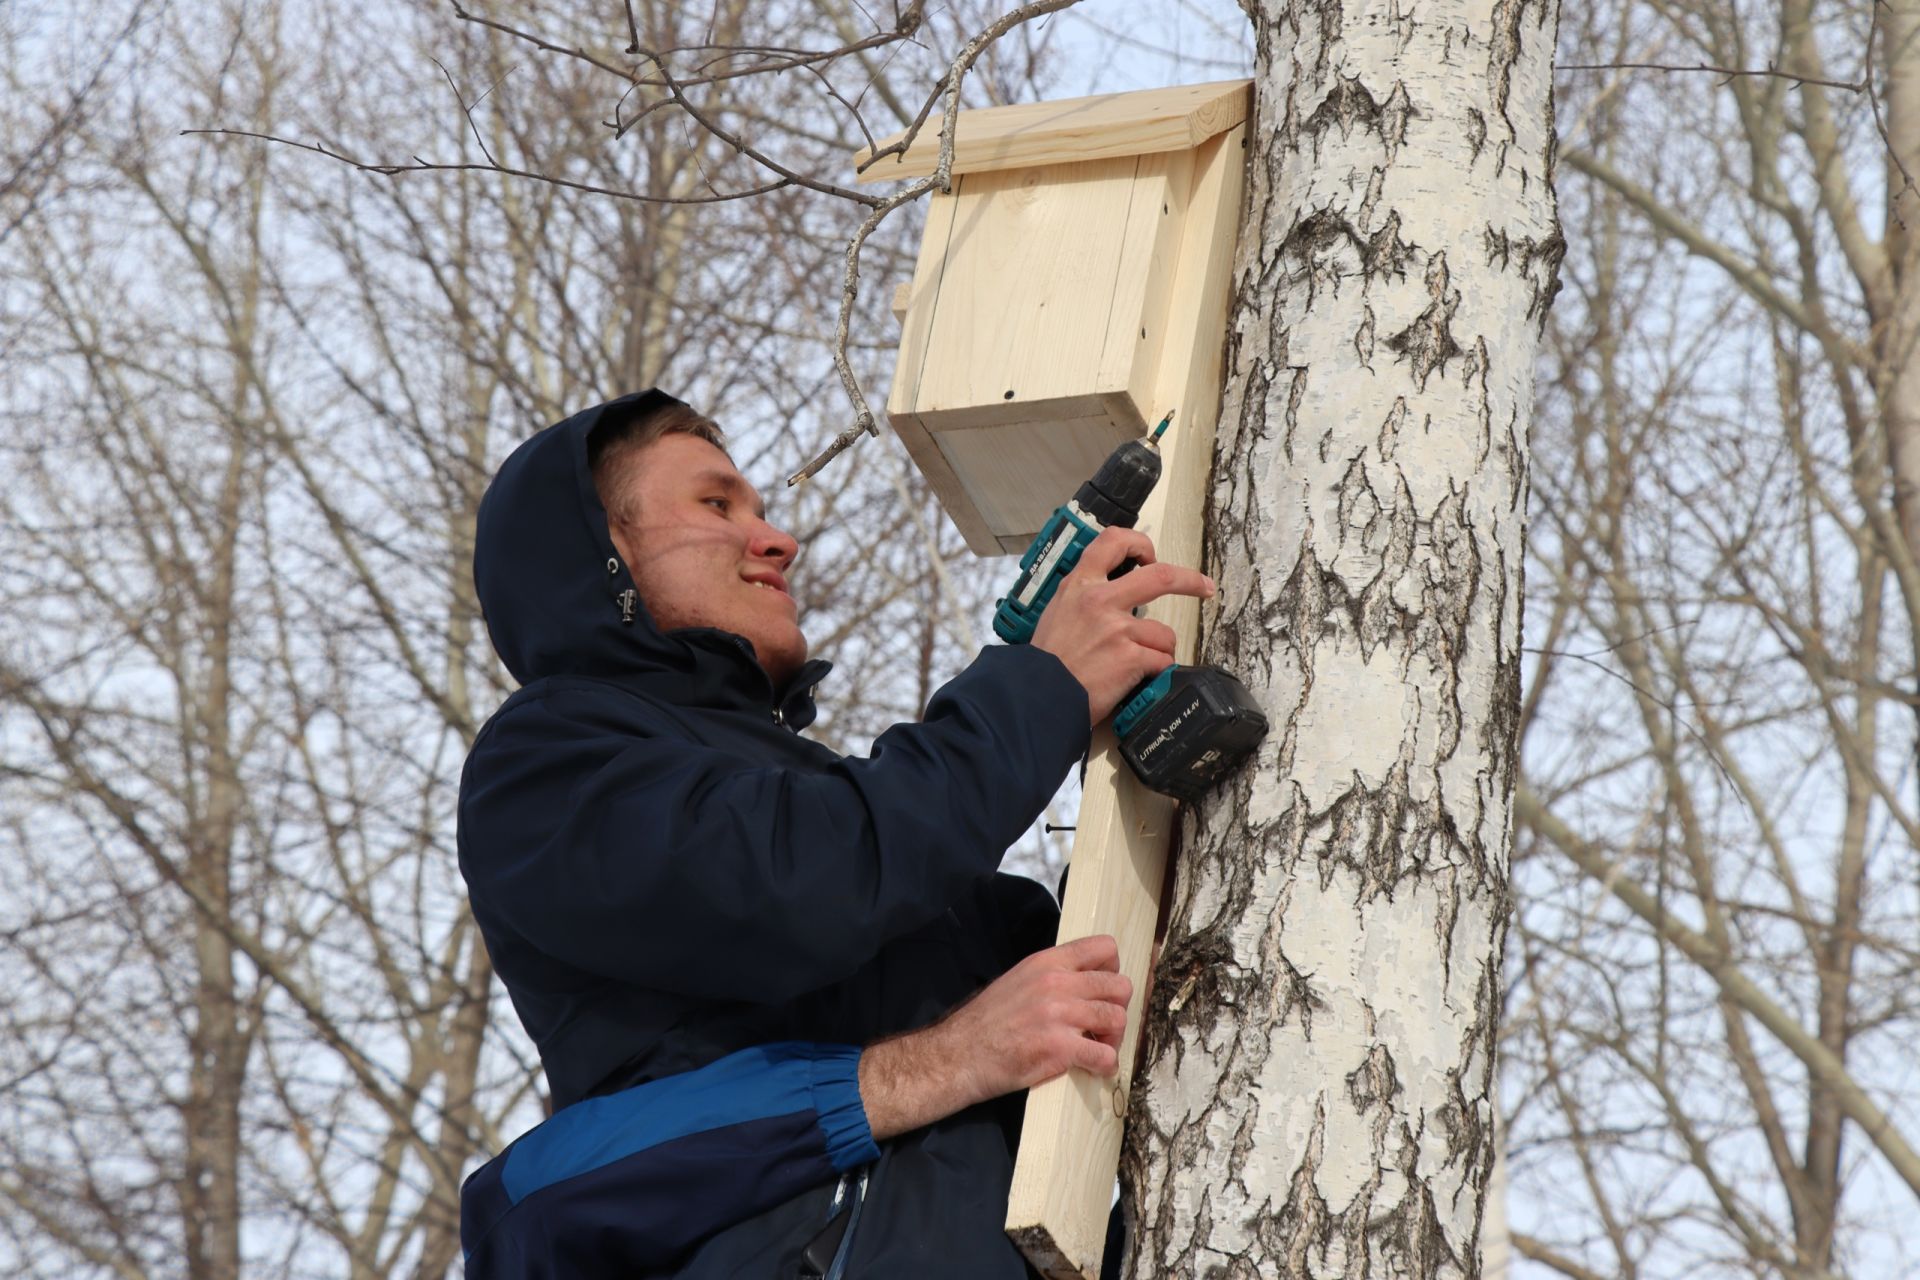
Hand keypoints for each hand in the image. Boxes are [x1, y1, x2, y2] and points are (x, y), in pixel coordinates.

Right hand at [858, 935, 1132, 1140]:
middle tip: (1103, 1025)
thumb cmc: (985, 1022)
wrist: (958, 1055)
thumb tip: (1086, 983)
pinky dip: (1106, 1065)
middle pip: (1120, 986)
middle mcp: (1057, 982)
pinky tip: (1095, 1069)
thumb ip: (1052, 976)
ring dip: (1114, 1037)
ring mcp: (1060, 1014)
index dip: (1113, 971)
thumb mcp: (1018, 981)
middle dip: (1118, 1008)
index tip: (1103, 991)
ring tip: (1099, 1047)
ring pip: (1117, 1019)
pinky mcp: (1060, 1048)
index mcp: (1047, 962)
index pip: (1105, 948)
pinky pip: (1105, 1055)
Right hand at [1029, 527, 1213, 724]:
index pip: (1113, 541)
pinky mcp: (1131, 657)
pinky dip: (1155, 673)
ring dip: (1159, 650)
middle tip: (1203, 587)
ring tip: (1138, 664)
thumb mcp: (1057, 612)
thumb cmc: (1046, 661)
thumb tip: (1112, 591)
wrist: (1037, 696)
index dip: (1139, 543)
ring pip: (1164, 634)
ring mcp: (1118, 629)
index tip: (1151, 556)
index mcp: (1080, 585)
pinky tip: (1136, 679)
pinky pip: (1162, 661)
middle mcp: (1100, 600)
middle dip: (1190, 581)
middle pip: (1161, 576)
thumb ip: (1084, 596)